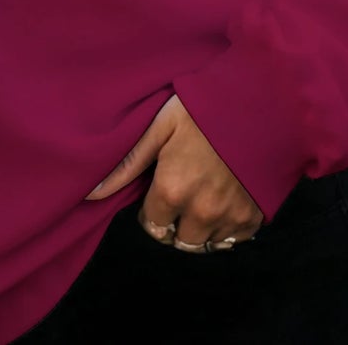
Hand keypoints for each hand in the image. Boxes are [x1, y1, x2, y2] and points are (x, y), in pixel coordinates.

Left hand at [82, 93, 262, 248]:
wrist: (257, 103)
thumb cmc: (202, 108)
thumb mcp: (159, 127)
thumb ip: (127, 164)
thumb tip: (90, 193)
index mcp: (172, 191)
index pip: (151, 225)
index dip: (151, 209)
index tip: (158, 190)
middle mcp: (200, 213)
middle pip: (177, 240)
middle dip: (173, 222)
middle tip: (179, 194)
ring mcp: (230, 218)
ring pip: (205, 244)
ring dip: (199, 228)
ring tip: (200, 197)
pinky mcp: (254, 218)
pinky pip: (233, 239)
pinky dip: (226, 227)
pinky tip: (223, 199)